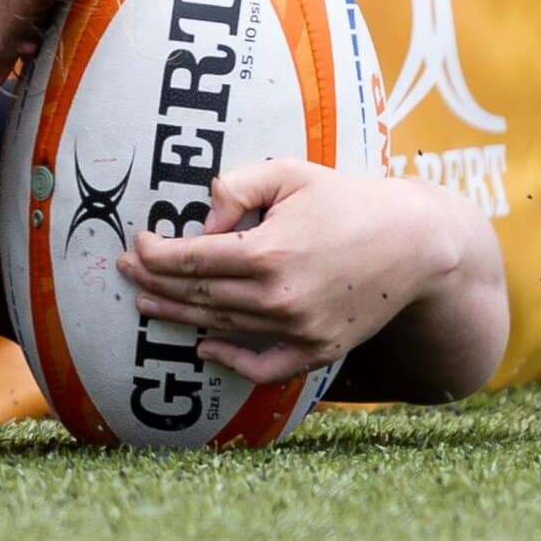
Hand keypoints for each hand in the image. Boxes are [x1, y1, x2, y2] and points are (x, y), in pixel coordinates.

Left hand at [115, 157, 464, 386]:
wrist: (415, 242)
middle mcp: (279, 297)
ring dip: (177, 317)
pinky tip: (204, 349)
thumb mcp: (290, 173)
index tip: (135, 245)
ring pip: (220, 327)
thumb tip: (200, 222)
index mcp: (268, 251)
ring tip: (145, 305)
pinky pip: (265, 367)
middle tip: (125, 274)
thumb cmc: (347, 200)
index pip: (190, 260)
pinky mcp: (318, 350)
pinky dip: (231, 362)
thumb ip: (237, 185)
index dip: (154, 255)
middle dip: (154, 284)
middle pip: (197, 295)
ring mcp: (299, 329)